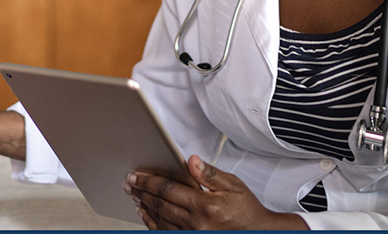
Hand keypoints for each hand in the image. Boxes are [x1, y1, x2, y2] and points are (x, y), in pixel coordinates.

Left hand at [123, 155, 308, 229]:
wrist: (258, 232)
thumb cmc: (246, 210)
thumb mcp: (233, 185)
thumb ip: (209, 174)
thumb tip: (190, 160)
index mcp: (206, 205)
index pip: (169, 190)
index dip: (149, 181)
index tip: (136, 175)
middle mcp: (197, 222)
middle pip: (161, 205)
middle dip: (142, 192)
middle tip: (129, 183)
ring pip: (161, 220)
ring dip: (145, 206)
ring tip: (134, 195)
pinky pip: (166, 233)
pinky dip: (153, 223)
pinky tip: (146, 214)